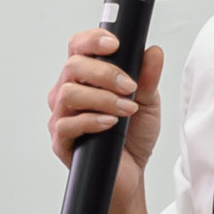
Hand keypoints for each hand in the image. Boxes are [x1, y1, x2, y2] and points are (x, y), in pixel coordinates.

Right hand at [46, 33, 165, 173]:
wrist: (130, 173)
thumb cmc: (133, 136)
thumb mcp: (148, 102)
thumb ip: (148, 77)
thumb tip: (153, 52)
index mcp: (85, 77)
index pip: (78, 46)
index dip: (92, 40)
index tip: (115, 44)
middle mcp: (68, 91)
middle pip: (72, 66)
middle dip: (105, 73)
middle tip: (129, 86)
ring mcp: (61, 115)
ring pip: (68, 94)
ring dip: (102, 99)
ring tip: (126, 110)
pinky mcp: (60, 140)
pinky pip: (67, 124)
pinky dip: (92, 121)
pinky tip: (111, 124)